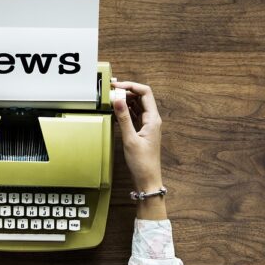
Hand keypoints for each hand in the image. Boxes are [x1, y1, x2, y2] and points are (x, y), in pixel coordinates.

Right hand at [111, 81, 166, 219]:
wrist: (147, 179)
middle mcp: (152, 119)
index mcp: (153, 119)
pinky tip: (115, 112)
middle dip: (126, 91)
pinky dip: (125, 111)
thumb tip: (117, 100)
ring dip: (125, 101)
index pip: (145, 92)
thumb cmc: (142, 162)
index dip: (131, 86)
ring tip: (111, 100)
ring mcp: (147, 125)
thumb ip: (123, 118)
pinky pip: (134, 115)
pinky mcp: (142, 131)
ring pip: (137, 105)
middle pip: (141, 97)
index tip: (117, 86)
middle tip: (111, 92)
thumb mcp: (130, 139)